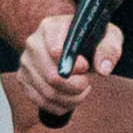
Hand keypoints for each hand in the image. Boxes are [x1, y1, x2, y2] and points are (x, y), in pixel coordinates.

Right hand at [7, 10, 97, 132]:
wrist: (74, 45)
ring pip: (47, 93)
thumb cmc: (91, 39)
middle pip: (52, 76)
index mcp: (51, 27)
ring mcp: (26, 62)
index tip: (86, 67)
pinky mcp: (23, 79)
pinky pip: (41, 102)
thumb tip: (103, 69)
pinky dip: (60, 105)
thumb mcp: (107, 36)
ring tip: (81, 90)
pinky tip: (70, 97)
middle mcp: (33, 43)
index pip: (57, 52)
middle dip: (76, 86)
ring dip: (70, 98)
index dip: (75, 65)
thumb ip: (109, 49)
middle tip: (87, 83)